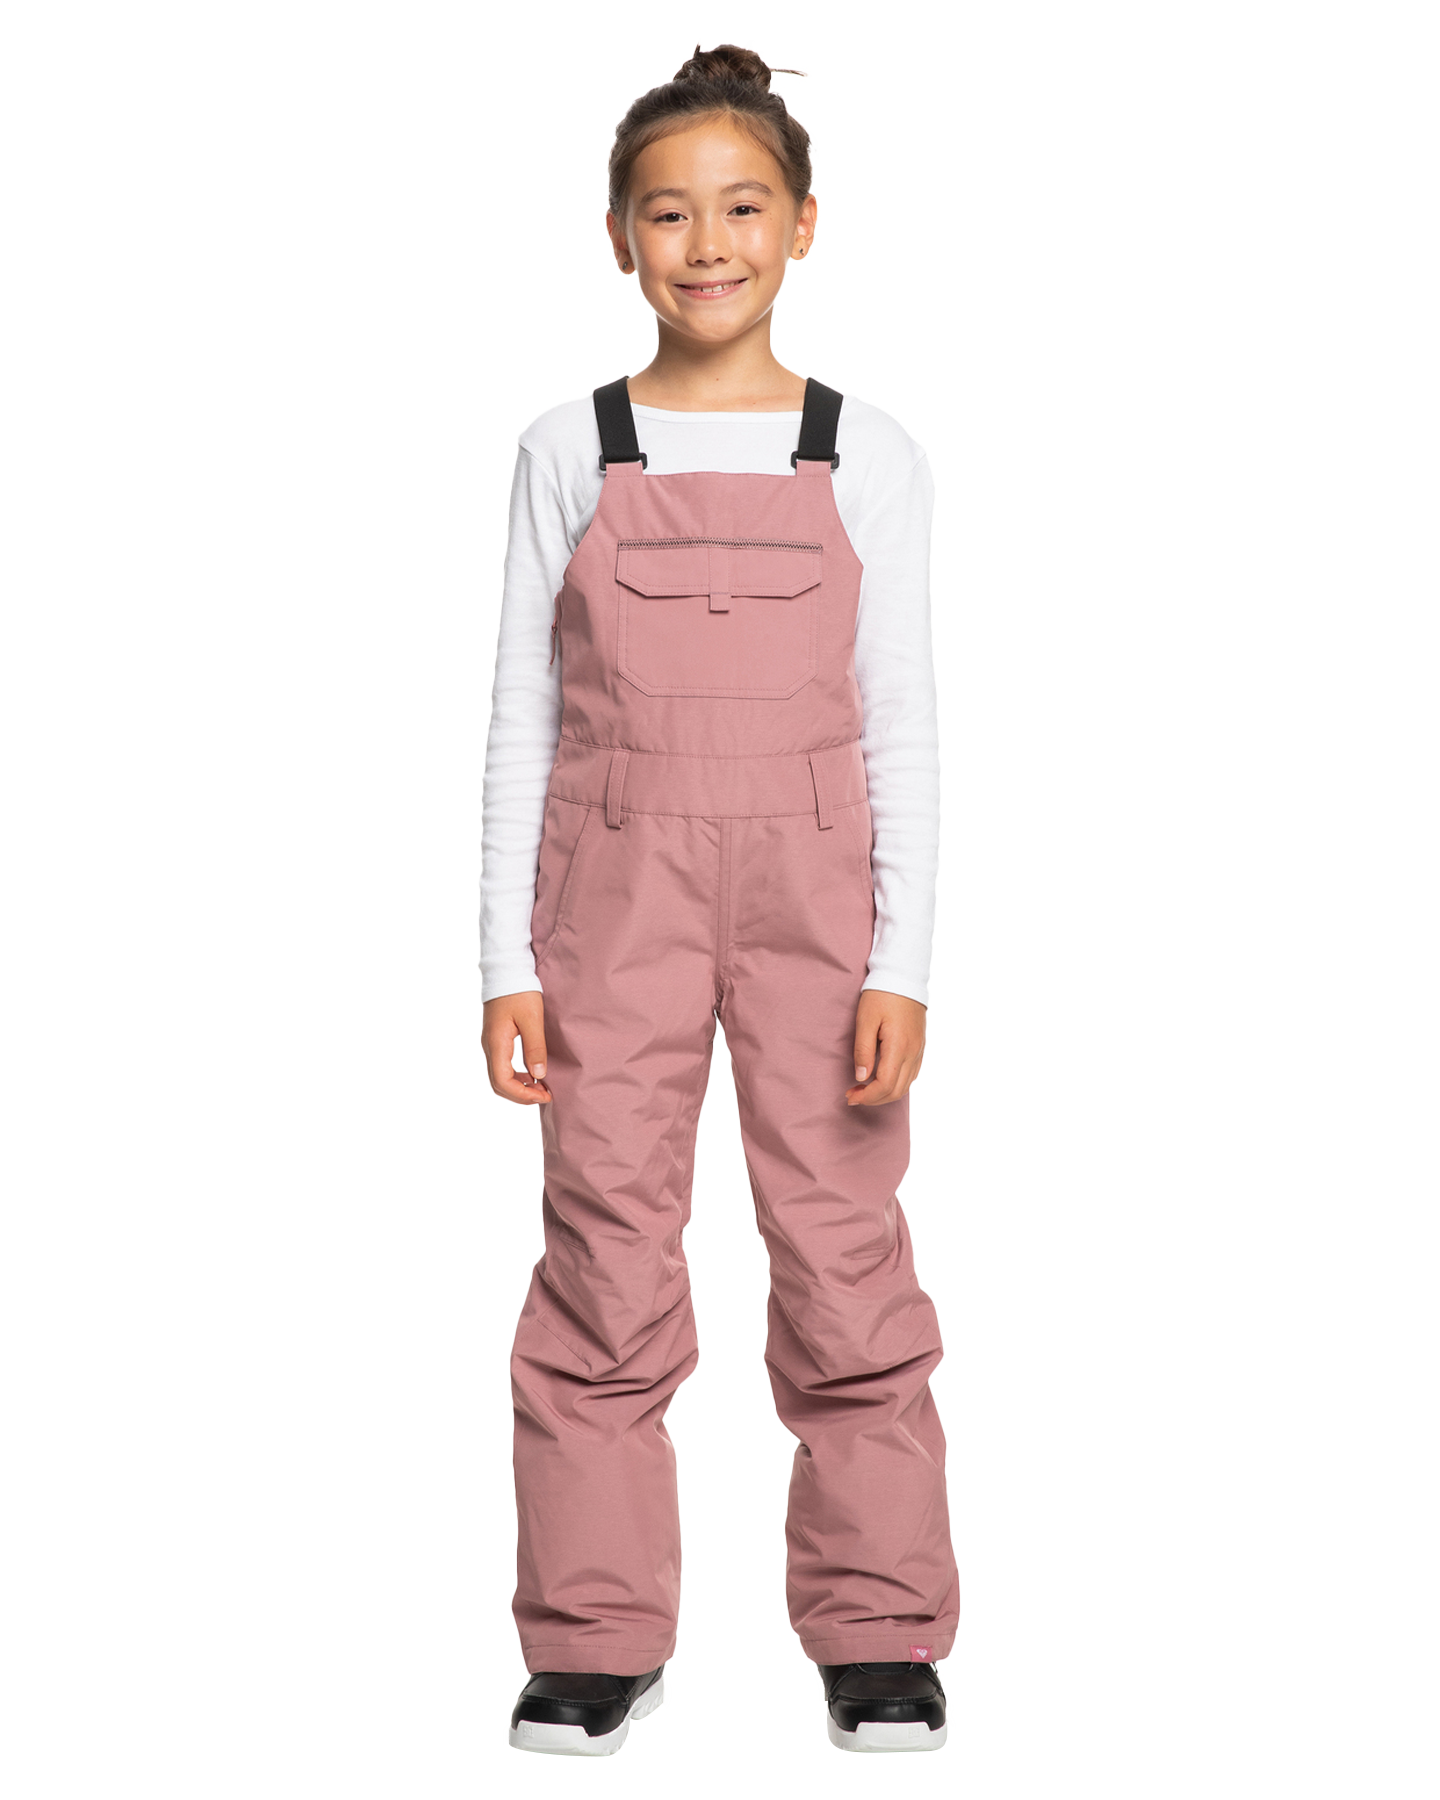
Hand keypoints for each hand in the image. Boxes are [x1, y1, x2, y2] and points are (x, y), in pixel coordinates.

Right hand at [483, 991, 551, 1104]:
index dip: (522, 1095)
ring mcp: (490, 1044)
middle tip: (545, 1095)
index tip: (544, 1095)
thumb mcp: (532, 1018)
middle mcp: (489, 1046)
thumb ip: (535, 1047)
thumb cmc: (520, 991)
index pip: (502, 1081)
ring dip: (518, 1087)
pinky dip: (516, 1077)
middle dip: (521, 1095)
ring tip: (541, 1087)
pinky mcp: (495, 1039)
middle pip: (498, 1084)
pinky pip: (501, 1067)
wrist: (506, 971)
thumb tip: (539, 1075)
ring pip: (498, 1077)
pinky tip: (532, 1074)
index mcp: (496, 1043)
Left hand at [846, 989, 926, 1105]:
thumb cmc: (881, 995)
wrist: (903, 976)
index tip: (850, 1095)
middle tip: (853, 1095)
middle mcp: (913, 1052)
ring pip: (906, 1085)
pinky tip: (882, 1079)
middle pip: (897, 1090)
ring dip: (885, 1093)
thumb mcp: (865, 1020)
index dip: (867, 1096)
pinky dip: (897, 1084)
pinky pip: (912, 1074)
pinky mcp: (920, 1045)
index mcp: (899, 1046)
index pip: (885, 1085)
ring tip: (864, 1089)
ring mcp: (919, 1049)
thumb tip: (861, 1077)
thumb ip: (863, 1050)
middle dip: (874, 1099)